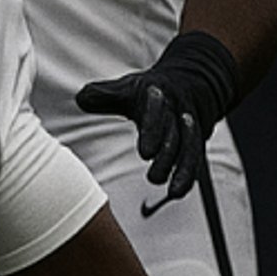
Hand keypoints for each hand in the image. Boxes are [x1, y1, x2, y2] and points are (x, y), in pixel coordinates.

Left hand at [76, 32, 238, 203]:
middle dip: (167, 157)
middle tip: (154, 178)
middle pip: (176, 135)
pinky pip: (194, 159)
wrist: (185, 84)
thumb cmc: (146, 91)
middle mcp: (176, 111)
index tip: (146, 153)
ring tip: (172, 192)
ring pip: (190, 149)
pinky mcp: (194, 141)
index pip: (157, 112)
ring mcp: (188, 127)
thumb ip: (103, 95)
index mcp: (157, 96)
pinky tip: (178, 192)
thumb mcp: (125, 87)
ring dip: (182, 171)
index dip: (153, 132)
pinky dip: (188, 176)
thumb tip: (82, 99)